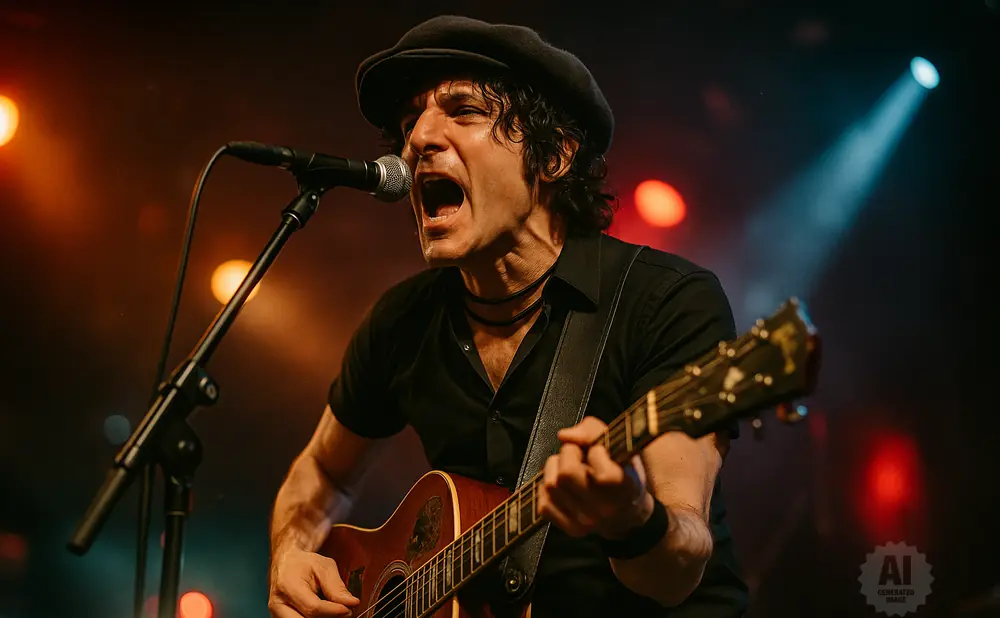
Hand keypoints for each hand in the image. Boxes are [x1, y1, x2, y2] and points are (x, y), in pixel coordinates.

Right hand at [268, 547, 359, 617]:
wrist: (286, 562)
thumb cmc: (304, 563)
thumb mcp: (324, 567)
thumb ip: (336, 587)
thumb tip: (351, 603)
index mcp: (288, 586)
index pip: (313, 608)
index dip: (334, 611)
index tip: (348, 609)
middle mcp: (278, 604)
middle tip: (343, 612)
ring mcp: (277, 614)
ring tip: (334, 610)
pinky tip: (324, 613)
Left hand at [537, 416, 654, 539]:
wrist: (628, 513)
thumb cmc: (624, 472)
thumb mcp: (619, 444)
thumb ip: (592, 431)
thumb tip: (563, 436)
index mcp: (622, 486)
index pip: (596, 459)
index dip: (594, 449)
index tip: (600, 452)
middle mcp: (604, 508)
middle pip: (565, 473)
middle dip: (567, 455)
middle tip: (578, 456)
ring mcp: (586, 522)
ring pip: (550, 485)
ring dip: (555, 471)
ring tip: (570, 471)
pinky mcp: (571, 529)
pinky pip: (543, 503)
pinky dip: (548, 491)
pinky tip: (563, 488)